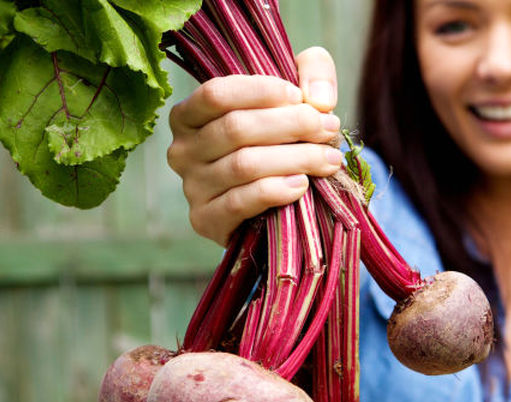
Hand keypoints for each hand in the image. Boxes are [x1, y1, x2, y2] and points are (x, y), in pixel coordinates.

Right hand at [167, 46, 341, 245]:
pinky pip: (240, 201)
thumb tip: (318, 99)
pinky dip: (275, 191)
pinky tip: (301, 185)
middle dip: (291, 125)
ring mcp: (191, 187)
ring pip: (244, 165)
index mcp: (190, 115)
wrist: (275, 205)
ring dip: (295, 159)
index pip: (216, 94)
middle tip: (328, 128)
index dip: (262, 91)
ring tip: (328, 159)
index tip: (300, 97)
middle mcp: (182, 150)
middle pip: (235, 128)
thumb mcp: (296, 97)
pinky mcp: (206, 219)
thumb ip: (312, 73)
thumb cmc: (281, 141)